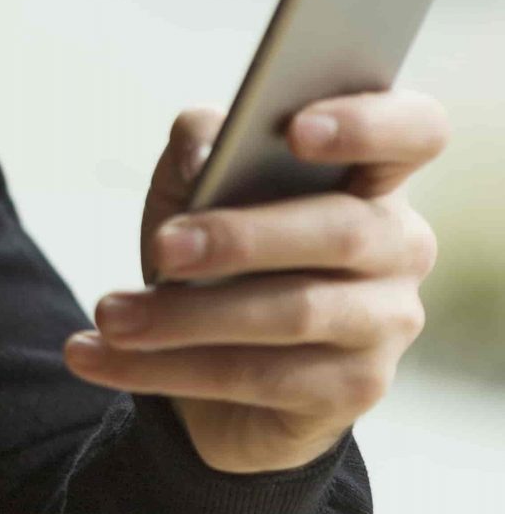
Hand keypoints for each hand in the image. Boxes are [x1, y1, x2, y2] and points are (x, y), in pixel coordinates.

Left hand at [65, 89, 446, 474]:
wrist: (218, 373)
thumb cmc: (219, 255)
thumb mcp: (197, 189)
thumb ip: (202, 144)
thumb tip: (203, 148)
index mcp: (373, 175)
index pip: (414, 131)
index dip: (367, 124)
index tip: (297, 130)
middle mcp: (399, 244)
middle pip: (344, 231)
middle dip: (242, 237)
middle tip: (163, 247)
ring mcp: (386, 321)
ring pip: (296, 312)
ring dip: (187, 316)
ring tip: (110, 315)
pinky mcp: (355, 390)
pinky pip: (259, 377)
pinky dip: (165, 368)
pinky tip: (98, 357)